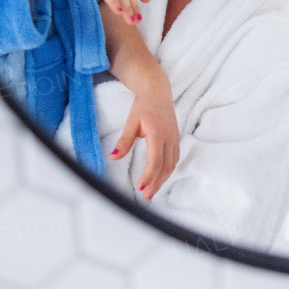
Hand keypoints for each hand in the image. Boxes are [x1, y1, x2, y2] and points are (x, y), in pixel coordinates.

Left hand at [110, 78, 179, 199]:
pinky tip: (160, 177)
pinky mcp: (175, 139)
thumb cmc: (144, 106)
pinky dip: (167, 170)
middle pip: (165, 167)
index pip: (155, 161)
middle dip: (156, 183)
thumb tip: (113, 157)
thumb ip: (124, 141)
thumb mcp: (131, 122)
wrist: (158, 92)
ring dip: (162, 179)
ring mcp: (174, 139)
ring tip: (151, 191)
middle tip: (145, 196)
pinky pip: (174, 159)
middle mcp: (169, 138)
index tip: (140, 187)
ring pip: (171, 164)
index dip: (149, 176)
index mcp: (158, 134)